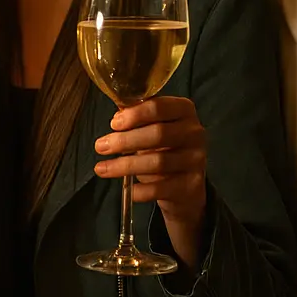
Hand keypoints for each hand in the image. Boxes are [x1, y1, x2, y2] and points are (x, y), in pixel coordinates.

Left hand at [94, 96, 207, 265]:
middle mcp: (194, 133)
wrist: (185, 184)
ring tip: (102, 168)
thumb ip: (136, 119)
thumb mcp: (152, 127)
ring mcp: (196, 160)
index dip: (134, 115)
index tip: (113, 124)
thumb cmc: (162, 148)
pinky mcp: (191, 185)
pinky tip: (128, 189)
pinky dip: (140, 190)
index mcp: (184, 110)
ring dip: (125, 166)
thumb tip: (116, 119)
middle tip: (100, 146)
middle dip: (125, 141)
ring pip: (158, 162)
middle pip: (158, 134)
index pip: (159, 107)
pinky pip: (161, 188)